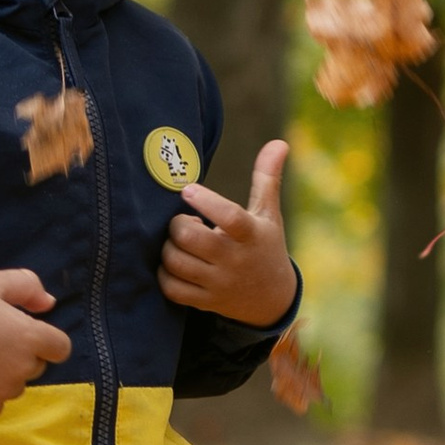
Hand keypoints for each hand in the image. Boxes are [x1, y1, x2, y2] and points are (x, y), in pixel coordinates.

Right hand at [0, 269, 71, 417]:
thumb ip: (28, 287)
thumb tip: (48, 304)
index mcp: (29, 338)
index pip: (60, 348)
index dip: (46, 339)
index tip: (22, 332)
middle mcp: (22, 369)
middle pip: (37, 366)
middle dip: (21, 354)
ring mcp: (2, 392)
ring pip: (16, 385)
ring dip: (4, 374)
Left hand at [160, 139, 296, 324]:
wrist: (271, 299)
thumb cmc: (265, 246)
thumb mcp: (269, 214)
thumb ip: (267, 178)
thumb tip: (279, 142)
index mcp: (251, 236)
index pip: (230, 218)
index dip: (206, 202)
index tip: (188, 190)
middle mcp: (234, 261)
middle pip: (192, 240)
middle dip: (178, 225)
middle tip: (184, 221)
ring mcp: (218, 284)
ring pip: (177, 263)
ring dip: (169, 247)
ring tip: (181, 241)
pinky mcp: (205, 302)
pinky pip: (172, 289)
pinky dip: (165, 274)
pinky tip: (174, 263)